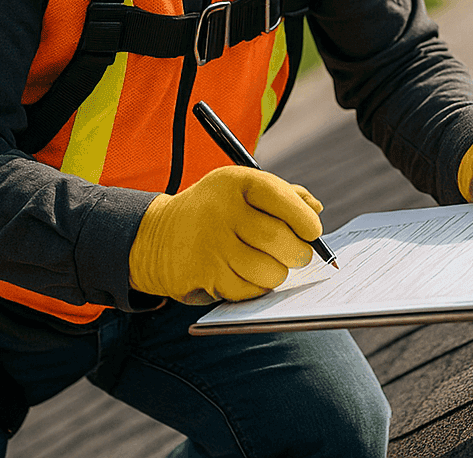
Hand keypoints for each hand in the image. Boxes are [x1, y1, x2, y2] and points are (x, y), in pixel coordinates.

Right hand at [128, 166, 323, 303]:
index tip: (313, 232)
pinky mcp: (203, 274)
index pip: (281, 198)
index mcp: (234, 182)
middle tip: (299, 255)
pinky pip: (248, 290)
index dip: (305, 220)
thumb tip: (315, 209)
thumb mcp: (241, 190)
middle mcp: (221, 211)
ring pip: (269, 271)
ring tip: (269, 264)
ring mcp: (210, 244)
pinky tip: (246, 274)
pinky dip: (256, 287)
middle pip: (279, 239)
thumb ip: (282, 194)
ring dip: (278, 273)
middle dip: (299, 253)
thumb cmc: (214, 211)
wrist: (158, 235)